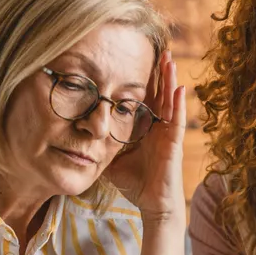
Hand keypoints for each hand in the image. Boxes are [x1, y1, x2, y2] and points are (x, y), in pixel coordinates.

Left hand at [105, 48, 186, 226]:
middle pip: (159, 93)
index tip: (137, 60)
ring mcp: (168, 134)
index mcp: (145, 128)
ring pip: (170, 101)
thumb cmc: (134, 184)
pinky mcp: (175, 143)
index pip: (144, 98)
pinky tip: (180, 87)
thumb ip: (99, 144)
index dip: (143, 80)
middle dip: (159, 72)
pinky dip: (179, 103)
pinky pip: (178, 119)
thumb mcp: (110, 158)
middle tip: (158, 49)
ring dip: (170, 80)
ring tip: (169, 59)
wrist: (152, 204)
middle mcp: (159, 127)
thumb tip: (76, 135)